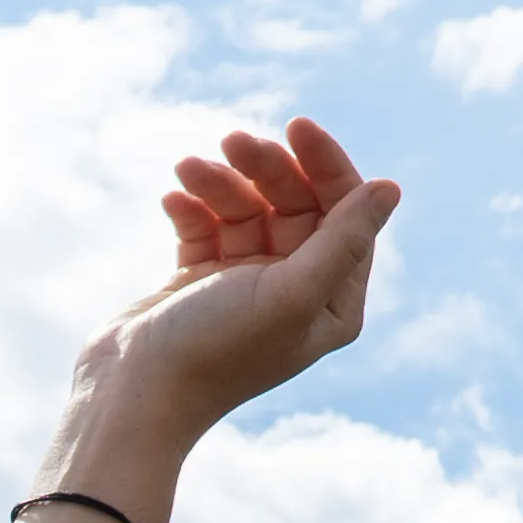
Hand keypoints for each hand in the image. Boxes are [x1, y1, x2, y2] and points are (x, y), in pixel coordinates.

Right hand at [83, 117, 398, 449]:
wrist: (132, 396)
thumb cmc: (215, 350)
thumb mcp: (290, 293)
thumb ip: (344, 240)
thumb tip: (389, 188)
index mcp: (330, 302)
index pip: (343, 212)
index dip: (325, 164)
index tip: (296, 127)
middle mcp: (294, 292)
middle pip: (294, 202)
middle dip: (265, 168)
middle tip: (231, 141)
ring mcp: (245, 287)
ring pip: (246, 209)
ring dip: (219, 182)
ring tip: (189, 167)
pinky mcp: (199, 284)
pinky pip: (206, 227)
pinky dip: (192, 207)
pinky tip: (173, 199)